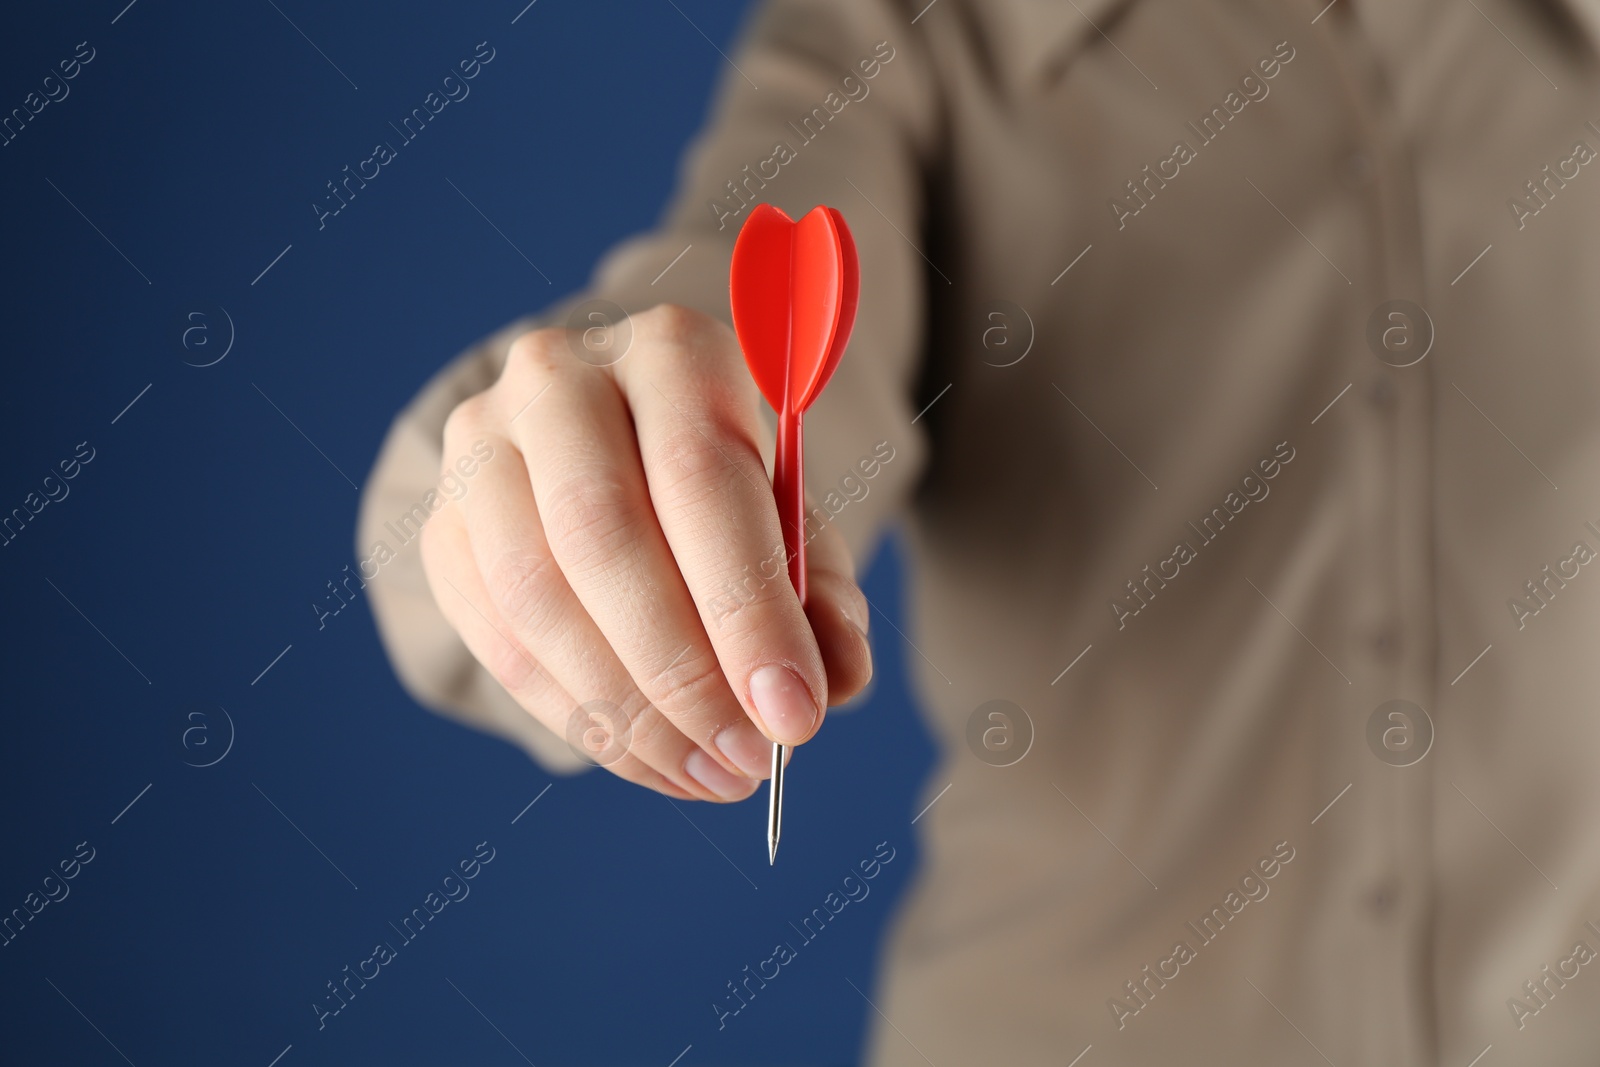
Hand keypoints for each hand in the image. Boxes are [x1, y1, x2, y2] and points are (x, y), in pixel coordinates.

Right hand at [419, 304, 872, 800]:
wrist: (614, 443)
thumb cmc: (720, 487)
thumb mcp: (787, 517)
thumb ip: (819, 594)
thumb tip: (839, 679)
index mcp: (669, 350)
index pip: (700, 477)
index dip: (748, 608)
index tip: (795, 713)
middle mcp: (559, 378)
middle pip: (601, 534)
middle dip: (682, 672)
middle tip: (748, 760)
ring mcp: (482, 448)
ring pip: (535, 595)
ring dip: (627, 712)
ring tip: (709, 774)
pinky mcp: (443, 526)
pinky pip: (497, 640)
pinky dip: (577, 720)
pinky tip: (649, 760)